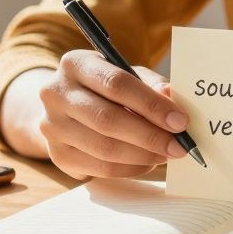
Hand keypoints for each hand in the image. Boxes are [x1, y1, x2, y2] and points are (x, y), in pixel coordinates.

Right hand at [38, 50, 188, 179]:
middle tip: (178, 145)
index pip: (116, 83)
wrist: (63, 108)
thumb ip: (149, 84)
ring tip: (166, 154)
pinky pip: (101, 168)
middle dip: (150, 135)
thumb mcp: (125, 74)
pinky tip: (147, 162)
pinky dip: (131, 168)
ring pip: (105, 148)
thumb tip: (171, 96)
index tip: (180, 121)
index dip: (151, 104)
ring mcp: (53, 126)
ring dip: (143, 155)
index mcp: (75, 64)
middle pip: (108, 119)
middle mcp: (56, 93)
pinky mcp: (58, 155)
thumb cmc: (102, 88)